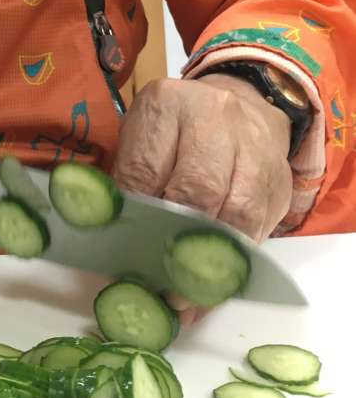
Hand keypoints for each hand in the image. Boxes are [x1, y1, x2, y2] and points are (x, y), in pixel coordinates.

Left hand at [112, 75, 293, 322]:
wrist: (239, 100)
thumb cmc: (174, 132)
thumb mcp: (141, 141)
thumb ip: (129, 186)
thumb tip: (118, 254)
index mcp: (166, 105)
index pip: (145, 171)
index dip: (136, 221)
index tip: (125, 260)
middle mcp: (214, 118)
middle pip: (198, 190)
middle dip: (178, 243)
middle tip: (161, 286)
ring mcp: (254, 146)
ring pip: (237, 212)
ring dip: (212, 261)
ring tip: (188, 297)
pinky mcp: (280, 177)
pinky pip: (262, 226)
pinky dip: (237, 260)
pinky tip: (216, 283)